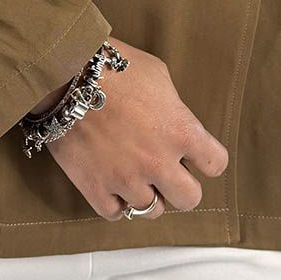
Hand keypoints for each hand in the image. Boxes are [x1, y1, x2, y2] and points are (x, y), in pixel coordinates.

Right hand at [36, 36, 228, 219]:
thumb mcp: (157, 75)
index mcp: (181, 130)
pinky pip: (115, 213)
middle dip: (180, 185)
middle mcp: (158, 161)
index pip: (216, 164)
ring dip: (146, 193)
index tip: (193, 154)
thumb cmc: (113, 66)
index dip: (206, 158)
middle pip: (189, 199)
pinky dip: (115, 201)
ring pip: (151, 210)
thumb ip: (173, 106)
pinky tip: (111, 181)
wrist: (65, 72)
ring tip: (133, 173)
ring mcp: (126, 178)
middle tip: (164, 169)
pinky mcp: (94, 187)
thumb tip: (173, 122)